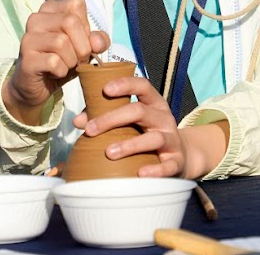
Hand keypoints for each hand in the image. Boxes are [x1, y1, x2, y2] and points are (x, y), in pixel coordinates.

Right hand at [3, 0, 109, 124]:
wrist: (36, 87)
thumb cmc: (61, 62)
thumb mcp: (84, 48)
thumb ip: (97, 40)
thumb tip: (97, 42)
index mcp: (50, 9)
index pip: (76, 4)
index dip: (85, 26)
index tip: (79, 41)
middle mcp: (36, 19)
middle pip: (70, 22)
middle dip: (82, 46)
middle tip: (77, 59)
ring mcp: (29, 38)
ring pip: (62, 42)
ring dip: (71, 61)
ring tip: (64, 66)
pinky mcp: (27, 59)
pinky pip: (54, 62)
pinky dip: (61, 72)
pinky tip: (54, 73)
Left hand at [71, 75, 227, 178]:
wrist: (181, 157)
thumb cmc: (146, 134)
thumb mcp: (131, 122)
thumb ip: (105, 116)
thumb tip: (78, 121)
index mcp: (153, 104)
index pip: (142, 86)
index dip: (125, 85)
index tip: (105, 90)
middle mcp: (164, 118)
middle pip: (139, 111)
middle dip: (112, 119)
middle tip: (90, 130)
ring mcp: (172, 139)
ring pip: (153, 138)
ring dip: (129, 145)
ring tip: (108, 153)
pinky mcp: (177, 161)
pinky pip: (168, 166)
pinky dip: (155, 170)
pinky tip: (140, 173)